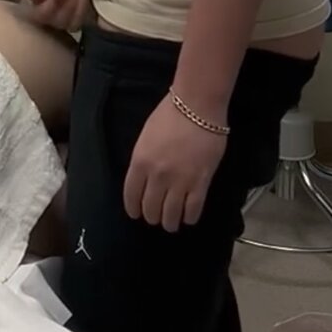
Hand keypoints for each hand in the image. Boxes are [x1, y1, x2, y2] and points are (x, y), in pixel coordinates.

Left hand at [124, 95, 227, 232]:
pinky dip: (190, 217)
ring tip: (171, 223)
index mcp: (139, 163)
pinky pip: (193, 209)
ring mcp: (179, 181)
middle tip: (156, 217)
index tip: (137, 213)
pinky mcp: (201, 182)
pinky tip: (188, 218)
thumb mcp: (144, 139)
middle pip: (150, 208)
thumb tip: (144, 180)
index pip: (131, 196)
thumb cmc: (168, 117)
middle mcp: (157, 176)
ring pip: (171, 214)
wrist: (196, 107)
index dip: (133, 209)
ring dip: (169, 222)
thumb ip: (143, 162)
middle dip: (152, 216)